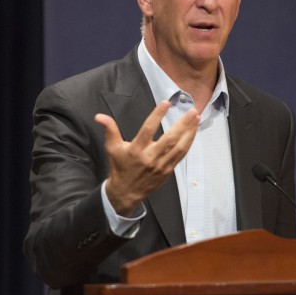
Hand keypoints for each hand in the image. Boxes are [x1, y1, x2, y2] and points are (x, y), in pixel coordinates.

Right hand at [95, 101, 198, 215]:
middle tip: (192, 111)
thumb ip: (110, 130)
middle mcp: (150, 157)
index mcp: (136, 150)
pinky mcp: (168, 170)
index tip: (166, 102)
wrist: (126, 192)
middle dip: (183, 124)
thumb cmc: (120, 167)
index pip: (148, 129)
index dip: (157, 115)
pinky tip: (193, 132)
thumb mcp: (112, 148)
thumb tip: (99, 116)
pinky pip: (181, 155)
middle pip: (169, 139)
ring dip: (189, 132)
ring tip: (196, 118)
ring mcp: (161, 165)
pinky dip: (188, 143)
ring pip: (179, 147)